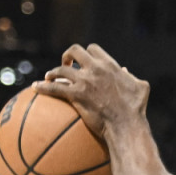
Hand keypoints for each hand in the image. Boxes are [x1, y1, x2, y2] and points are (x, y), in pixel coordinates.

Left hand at [34, 44, 149, 138]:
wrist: (126, 125)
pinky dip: (42, 87)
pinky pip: (53, 88)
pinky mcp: (76, 95)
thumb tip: (125, 71)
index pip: (93, 49)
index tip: (83, 61)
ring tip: (48, 77)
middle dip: (67, 56)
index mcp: (110, 65)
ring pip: (60, 69)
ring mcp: (84, 82)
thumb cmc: (136, 109)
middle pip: (74, 51)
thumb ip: (131, 76)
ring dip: (52, 72)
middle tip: (65, 65)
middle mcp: (95, 69)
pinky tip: (35, 87)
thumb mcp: (141, 87)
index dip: (86, 53)